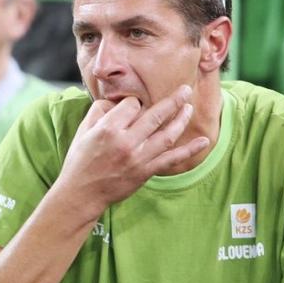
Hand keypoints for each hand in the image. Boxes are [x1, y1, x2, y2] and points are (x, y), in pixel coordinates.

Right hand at [53, 85, 209, 219]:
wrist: (81, 193)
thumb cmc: (80, 160)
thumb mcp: (82, 131)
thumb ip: (99, 112)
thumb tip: (117, 102)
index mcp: (108, 129)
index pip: (132, 105)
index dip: (134, 103)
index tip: (133, 107)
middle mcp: (125, 141)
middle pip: (155, 115)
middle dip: (173, 100)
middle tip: (185, 89)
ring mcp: (138, 158)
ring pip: (167, 134)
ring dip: (181, 119)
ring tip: (189, 107)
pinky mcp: (145, 171)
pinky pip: (171, 158)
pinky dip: (189, 150)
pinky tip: (203, 141)